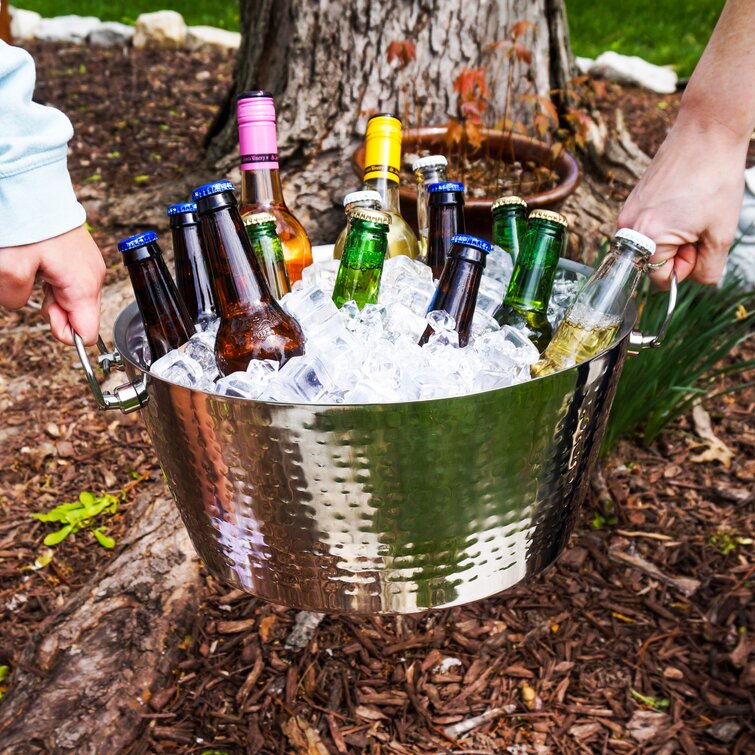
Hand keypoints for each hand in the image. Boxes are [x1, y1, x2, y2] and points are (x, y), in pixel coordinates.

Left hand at [0, 225, 105, 344]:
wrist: (34, 189)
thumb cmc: (27, 225)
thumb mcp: (8, 267)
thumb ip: (15, 299)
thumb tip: (23, 303)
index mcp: (83, 286)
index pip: (86, 333)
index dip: (61, 329)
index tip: (44, 309)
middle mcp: (93, 278)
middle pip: (78, 316)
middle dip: (54, 309)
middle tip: (36, 285)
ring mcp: (89, 266)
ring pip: (72, 299)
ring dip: (51, 294)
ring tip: (37, 270)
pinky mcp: (81, 257)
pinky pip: (70, 282)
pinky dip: (53, 279)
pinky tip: (42, 263)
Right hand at [618, 117, 746, 288]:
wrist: (706, 131)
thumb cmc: (715, 177)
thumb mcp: (721, 233)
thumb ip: (709, 269)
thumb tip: (697, 279)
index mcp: (648, 238)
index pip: (660, 279)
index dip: (686, 268)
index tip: (700, 246)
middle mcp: (629, 227)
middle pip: (652, 262)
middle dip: (678, 252)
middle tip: (699, 226)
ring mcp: (628, 211)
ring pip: (651, 244)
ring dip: (673, 236)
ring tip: (691, 211)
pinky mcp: (632, 199)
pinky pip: (648, 226)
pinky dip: (666, 221)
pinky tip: (683, 200)